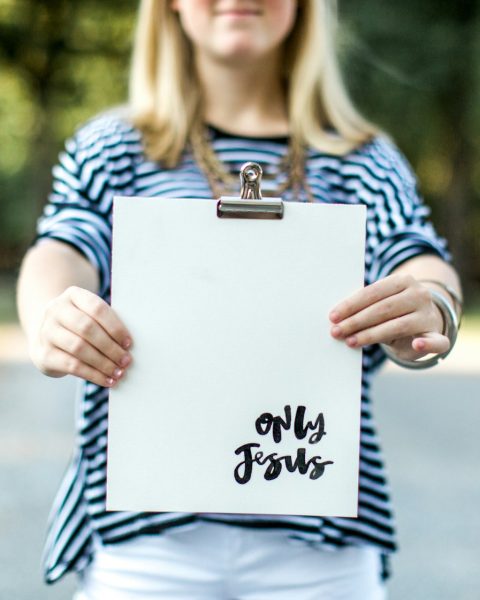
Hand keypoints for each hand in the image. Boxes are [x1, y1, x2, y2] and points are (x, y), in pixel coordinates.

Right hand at [30, 286, 132, 386]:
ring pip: (79, 348)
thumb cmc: (80, 325)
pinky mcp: (44, 354)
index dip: (115, 327)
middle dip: (110, 347)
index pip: (97, 308)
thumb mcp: (91, 316)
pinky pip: (72, 366)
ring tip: (119, 372)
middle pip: (87, 328)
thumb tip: (129, 345)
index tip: (129, 343)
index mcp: (73, 295)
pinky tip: (107, 380)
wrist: (47, 335)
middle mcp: (55, 310)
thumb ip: (107, 324)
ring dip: (103, 363)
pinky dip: (93, 375)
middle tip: (126, 361)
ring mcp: (46, 332)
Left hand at [329, 274, 450, 360]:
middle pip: (383, 309)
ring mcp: (429, 315)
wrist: (425, 321)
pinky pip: (436, 341)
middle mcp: (419, 295)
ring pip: (398, 325)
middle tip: (336, 332)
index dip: (351, 305)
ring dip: (371, 335)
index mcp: (402, 281)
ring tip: (350, 341)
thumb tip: (336, 317)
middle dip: (356, 321)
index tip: (333, 316)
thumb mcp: (381, 303)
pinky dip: (427, 344)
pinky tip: (417, 345)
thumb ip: (365, 306)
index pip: (373, 292)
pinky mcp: (437, 335)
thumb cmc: (393, 312)